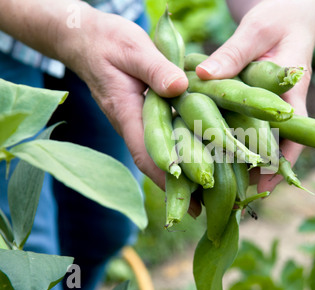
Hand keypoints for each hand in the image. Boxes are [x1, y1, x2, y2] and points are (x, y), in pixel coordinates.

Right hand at [56, 6, 204, 214]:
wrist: (88, 39)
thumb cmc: (108, 42)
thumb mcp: (132, 49)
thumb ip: (155, 68)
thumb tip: (180, 88)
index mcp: (127, 113)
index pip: (148, 154)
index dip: (168, 178)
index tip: (189, 201)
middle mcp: (134, 124)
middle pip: (158, 163)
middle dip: (179, 187)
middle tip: (205, 208)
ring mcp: (140, 121)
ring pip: (164, 152)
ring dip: (184, 172)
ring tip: (209, 192)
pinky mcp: (148, 114)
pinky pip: (167, 136)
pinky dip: (184, 148)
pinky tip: (202, 155)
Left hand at [196, 0, 314, 193]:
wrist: (290, 14)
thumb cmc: (278, 19)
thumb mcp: (255, 31)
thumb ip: (233, 53)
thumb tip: (204, 74)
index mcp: (291, 95)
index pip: (293, 139)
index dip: (281, 166)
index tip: (263, 188)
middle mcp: (283, 108)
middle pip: (276, 150)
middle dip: (259, 174)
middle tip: (235, 196)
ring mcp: (271, 108)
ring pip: (261, 143)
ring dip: (246, 163)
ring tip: (222, 185)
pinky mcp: (257, 104)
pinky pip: (248, 127)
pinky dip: (235, 142)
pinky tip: (214, 152)